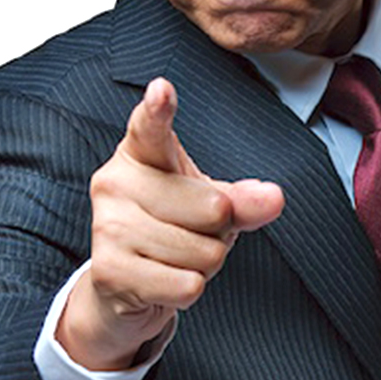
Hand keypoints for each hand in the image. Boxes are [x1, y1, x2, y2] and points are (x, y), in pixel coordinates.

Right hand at [56, 78, 283, 369]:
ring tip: (176, 258)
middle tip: (193, 233)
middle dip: (219, 232)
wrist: (127, 284)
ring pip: (201, 252)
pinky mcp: (108, 269)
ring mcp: (107, 225)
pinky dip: (189, 289)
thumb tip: (273, 198)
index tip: (162, 90)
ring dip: (205, 264)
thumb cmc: (173, 228)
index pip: (150, 127)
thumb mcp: (212, 206)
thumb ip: (244, 200)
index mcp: (140, 152)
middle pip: (212, 207)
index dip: (158, 110)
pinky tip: (166, 280)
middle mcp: (115, 181)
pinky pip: (186, 284)